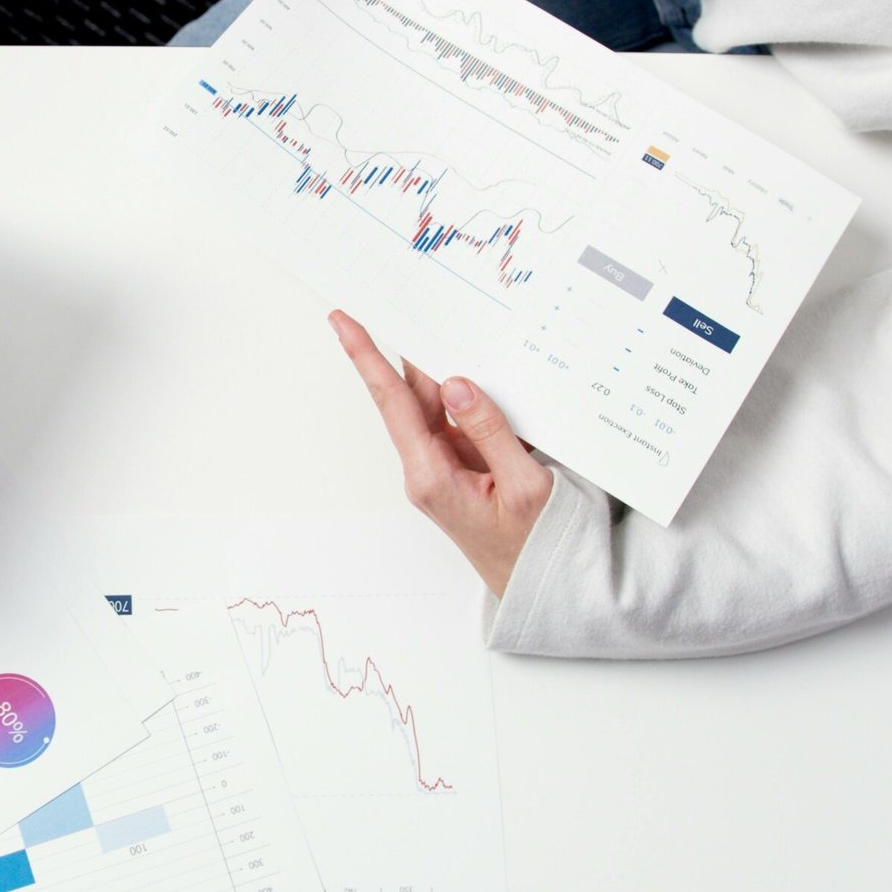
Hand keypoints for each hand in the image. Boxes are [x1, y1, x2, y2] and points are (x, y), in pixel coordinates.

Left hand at [329, 310, 550, 594]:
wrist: (547, 591)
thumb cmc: (538, 547)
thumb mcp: (526, 485)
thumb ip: (490, 430)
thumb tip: (455, 383)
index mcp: (432, 475)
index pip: (393, 402)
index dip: (366, 357)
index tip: (343, 321)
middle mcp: (428, 470)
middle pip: (412, 396)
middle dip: (405, 349)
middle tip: (400, 299)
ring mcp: (444, 470)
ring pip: (436, 406)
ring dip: (441, 370)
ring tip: (442, 323)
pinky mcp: (463, 470)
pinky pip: (459, 421)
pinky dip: (468, 394)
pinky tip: (480, 368)